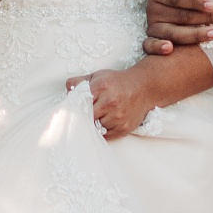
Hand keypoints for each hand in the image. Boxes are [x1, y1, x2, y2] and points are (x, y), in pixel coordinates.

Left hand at [73, 52, 207, 140]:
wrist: (144, 88)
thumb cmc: (117, 82)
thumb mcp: (98, 76)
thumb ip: (79, 82)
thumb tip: (67, 91)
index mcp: (101, 87)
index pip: (79, 103)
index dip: (73, 108)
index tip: (69, 112)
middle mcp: (110, 102)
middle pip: (85, 117)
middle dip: (82, 117)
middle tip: (80, 117)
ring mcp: (117, 117)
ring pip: (94, 128)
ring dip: (92, 125)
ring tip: (97, 117)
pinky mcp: (123, 128)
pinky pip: (104, 136)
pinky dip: (101, 131)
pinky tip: (103, 123)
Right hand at [142, 0, 212, 59]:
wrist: (174, 1)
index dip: (195, 2)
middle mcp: (152, 7)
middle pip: (178, 16)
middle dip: (202, 17)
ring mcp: (151, 24)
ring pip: (172, 33)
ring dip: (194, 35)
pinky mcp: (152, 38)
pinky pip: (150, 46)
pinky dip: (157, 48)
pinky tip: (169, 49)